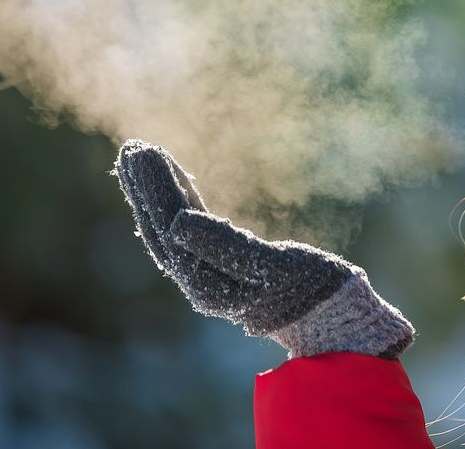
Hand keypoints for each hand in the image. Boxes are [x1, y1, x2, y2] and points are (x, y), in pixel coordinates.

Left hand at [112, 139, 414, 358]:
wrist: (331, 317)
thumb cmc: (310, 289)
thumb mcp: (275, 268)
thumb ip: (227, 248)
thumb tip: (177, 223)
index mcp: (208, 282)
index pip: (172, 226)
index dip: (156, 188)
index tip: (145, 150)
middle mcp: (199, 282)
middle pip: (162, 228)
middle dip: (147, 187)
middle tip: (133, 146)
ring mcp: (208, 277)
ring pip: (170, 228)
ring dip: (155, 193)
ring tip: (141, 156)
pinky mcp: (222, 267)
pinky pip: (190, 231)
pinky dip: (181, 202)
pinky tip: (177, 182)